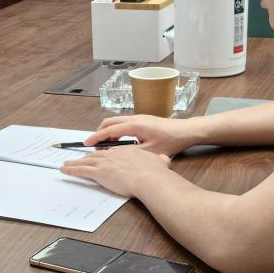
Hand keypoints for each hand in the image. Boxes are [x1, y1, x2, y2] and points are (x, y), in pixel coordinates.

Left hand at [60, 145, 171, 197]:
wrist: (149, 178)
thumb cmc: (155, 172)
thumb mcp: (160, 161)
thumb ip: (160, 160)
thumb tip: (165, 159)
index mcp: (127, 151)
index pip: (112, 152)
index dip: (104, 155)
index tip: (99, 157)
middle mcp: (114, 154)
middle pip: (97, 155)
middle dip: (86, 157)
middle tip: (78, 158)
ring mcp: (105, 163)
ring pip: (86, 161)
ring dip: (74, 162)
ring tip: (66, 164)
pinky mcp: (99, 173)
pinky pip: (81, 170)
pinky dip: (71, 170)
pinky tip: (64, 170)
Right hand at [84, 115, 200, 156]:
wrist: (186, 131)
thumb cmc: (171, 140)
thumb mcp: (149, 151)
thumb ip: (131, 152)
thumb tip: (116, 155)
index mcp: (134, 125)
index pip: (109, 130)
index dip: (96, 137)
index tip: (87, 144)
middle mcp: (135, 118)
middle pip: (110, 122)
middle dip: (99, 133)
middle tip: (94, 146)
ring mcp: (139, 117)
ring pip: (117, 122)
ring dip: (109, 132)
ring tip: (106, 146)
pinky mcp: (144, 120)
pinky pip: (125, 123)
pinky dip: (117, 131)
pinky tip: (120, 142)